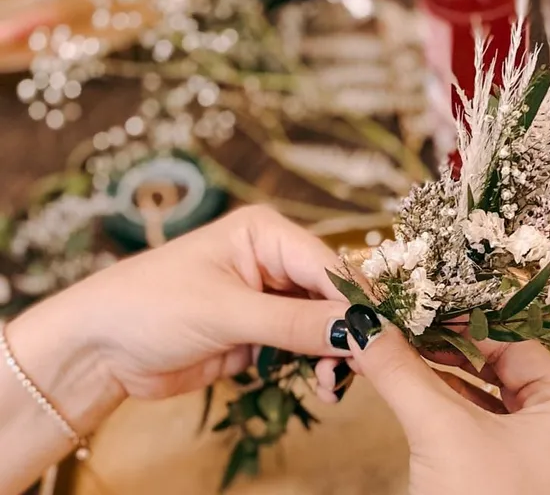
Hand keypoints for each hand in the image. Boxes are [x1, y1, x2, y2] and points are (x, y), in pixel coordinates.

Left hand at [3, 206, 350, 455]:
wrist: (97, 350)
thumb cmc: (149, 307)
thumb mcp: (226, 311)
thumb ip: (295, 322)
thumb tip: (359, 329)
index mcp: (266, 234)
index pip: (330, 265)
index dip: (358, 302)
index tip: (382, 338)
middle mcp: (274, 261)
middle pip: (333, 296)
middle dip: (348, 332)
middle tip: (360, 369)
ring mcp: (269, 300)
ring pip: (324, 326)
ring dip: (333, 355)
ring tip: (331, 385)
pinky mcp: (261, 334)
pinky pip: (304, 349)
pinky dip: (315, 368)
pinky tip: (319, 386)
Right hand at [341, 309, 549, 494]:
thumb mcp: (441, 430)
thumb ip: (402, 371)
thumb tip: (364, 321)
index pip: (517, 343)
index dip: (467, 322)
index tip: (422, 304)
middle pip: (499, 367)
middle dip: (448, 346)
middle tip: (404, 323)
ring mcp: (528, 456)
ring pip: (481, 395)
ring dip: (439, 373)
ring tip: (399, 348)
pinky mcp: (498, 475)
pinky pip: (470, 424)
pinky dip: (439, 403)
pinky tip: (408, 385)